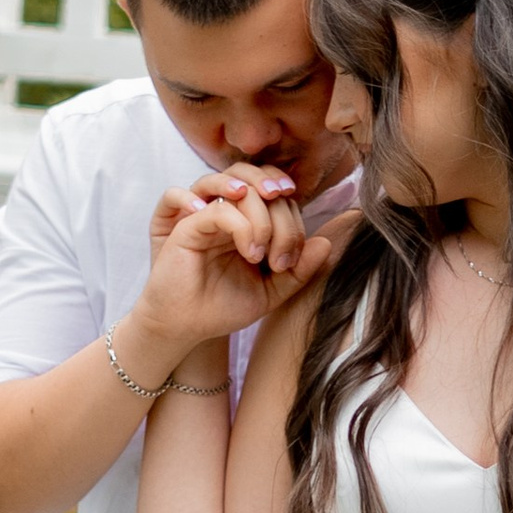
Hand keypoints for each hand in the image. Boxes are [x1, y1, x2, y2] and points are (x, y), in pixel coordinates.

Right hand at [141, 164, 337, 353]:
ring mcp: (207, 213)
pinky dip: (235, 221)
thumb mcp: (270, 292)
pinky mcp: (186, 226)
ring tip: (261, 247)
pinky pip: (216, 208)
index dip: (293, 224)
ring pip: (239, 184)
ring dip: (259, 211)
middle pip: (262, 185)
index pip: (280, 199)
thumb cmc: (223, 306)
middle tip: (278, 260)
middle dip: (281, 219)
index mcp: (250, 221)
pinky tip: (246, 250)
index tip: (289, 265)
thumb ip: (299, 270)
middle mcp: (230, 211)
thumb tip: (326, 244)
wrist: (186, 327)